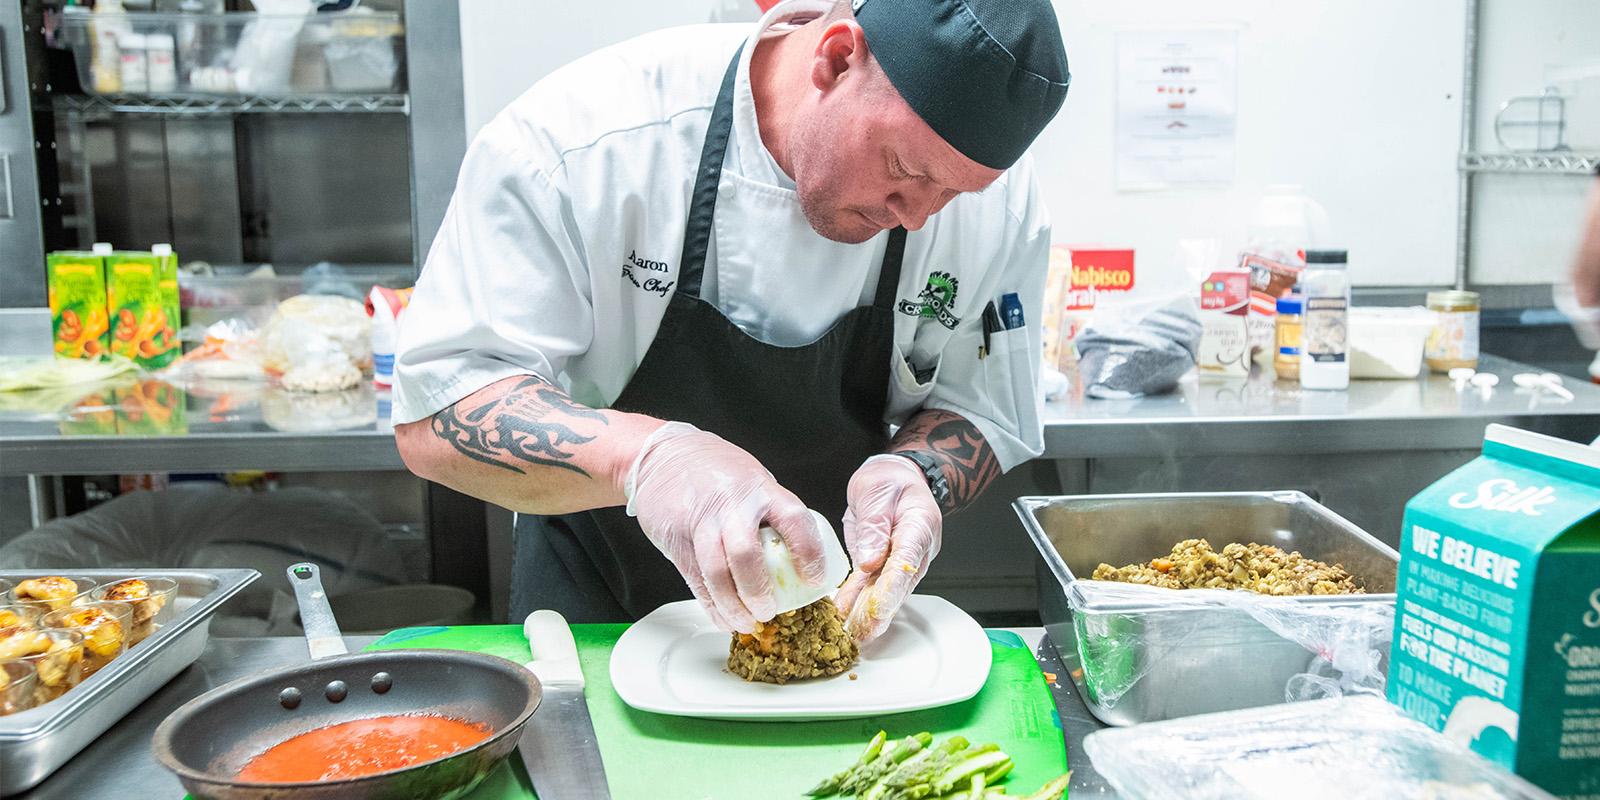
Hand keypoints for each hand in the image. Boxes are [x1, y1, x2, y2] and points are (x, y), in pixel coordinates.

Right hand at [624, 421, 826, 632]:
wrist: (662, 456)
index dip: (808, 554)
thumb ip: (772, 513)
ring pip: (717, 572)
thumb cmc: (714, 471)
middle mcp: (731, 504)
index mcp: (761, 489)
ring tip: (746, 622)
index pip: (794, 520)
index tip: (815, 580)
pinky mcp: (676, 537)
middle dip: (759, 592)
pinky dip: (710, 605)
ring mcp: (701, 521)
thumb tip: (800, 555)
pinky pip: (695, 578)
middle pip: (747, 554)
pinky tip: (722, 617)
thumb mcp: (752, 480)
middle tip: (769, 612)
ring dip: (733, 605)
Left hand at [834, 454, 941, 642]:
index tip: (881, 605)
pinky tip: (844, 614)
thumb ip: (874, 526)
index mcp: (919, 526)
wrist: (893, 477)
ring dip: (868, 611)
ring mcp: (901, 559)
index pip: (907, 560)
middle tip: (867, 630)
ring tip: (854, 632)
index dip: (894, 585)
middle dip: (882, 609)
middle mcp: (915, 548)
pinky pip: (871, 584)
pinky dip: (857, 599)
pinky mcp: (884, 564)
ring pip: (885, 589)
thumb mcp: (877, 493)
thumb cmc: (890, 482)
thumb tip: (870, 560)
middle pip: (899, 583)